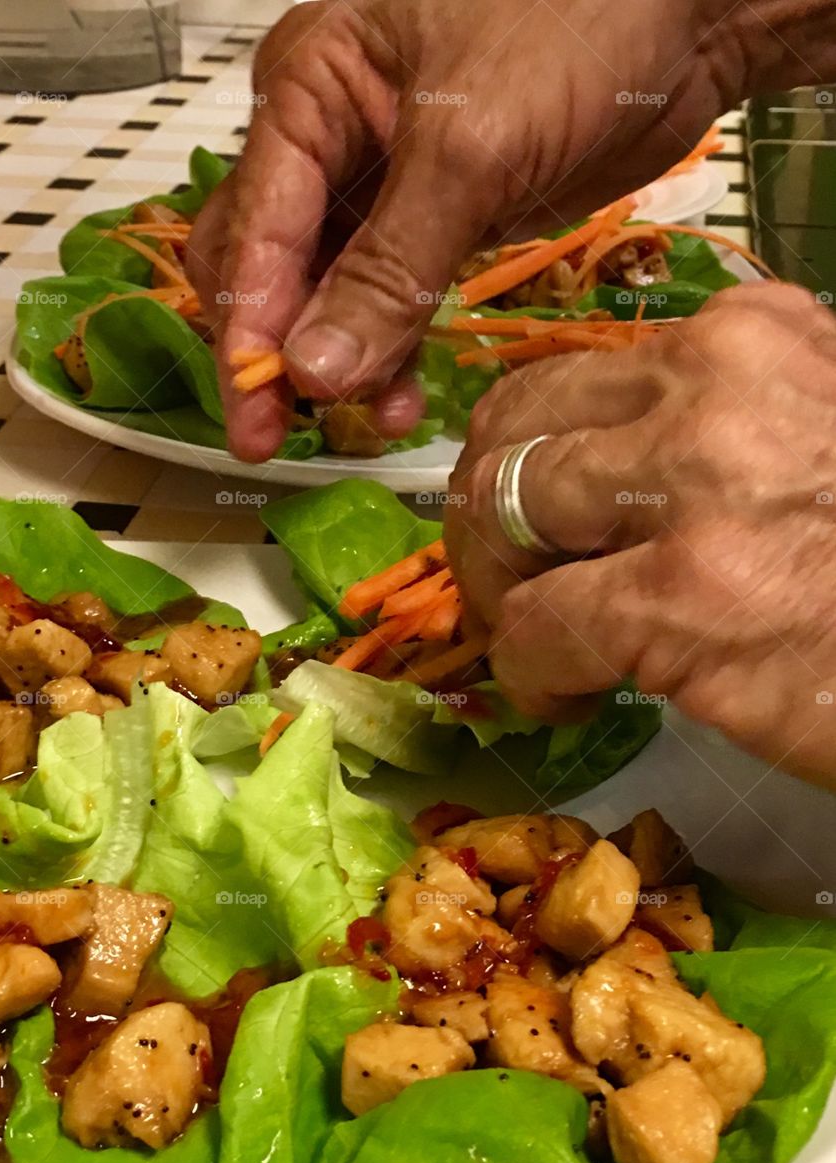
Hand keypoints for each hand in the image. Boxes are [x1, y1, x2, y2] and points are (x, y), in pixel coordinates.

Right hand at [187, 0, 755, 460]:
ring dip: (335, 360)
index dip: (248, 323)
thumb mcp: (469, 151)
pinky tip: (398, 399)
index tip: (254, 408)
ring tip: (362, 422)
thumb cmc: (573, 31)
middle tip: (269, 435)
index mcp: (310, 87)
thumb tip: (315, 372)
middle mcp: (331, 136)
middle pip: (269, 261)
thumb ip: (388, 268)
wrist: (684, 22)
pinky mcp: (438, 220)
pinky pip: (388, 298)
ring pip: (327, 291)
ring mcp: (384, 183)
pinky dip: (387, 350)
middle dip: (271, 348)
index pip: (253, 223)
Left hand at [445, 283, 835, 783]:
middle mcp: (715, 381)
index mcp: (755, 336)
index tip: (553, 525)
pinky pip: (536, 626)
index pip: (581, 378)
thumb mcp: (820, 436)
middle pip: (517, 425)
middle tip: (511, 581)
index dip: (542, 456)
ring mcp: (695, 484)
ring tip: (535, 642)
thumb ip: (731, 427)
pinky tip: (563, 697)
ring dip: (497, 589)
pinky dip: (528, 671)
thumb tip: (612, 473)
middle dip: (490, 512)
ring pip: (503, 511)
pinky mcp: (681, 597)